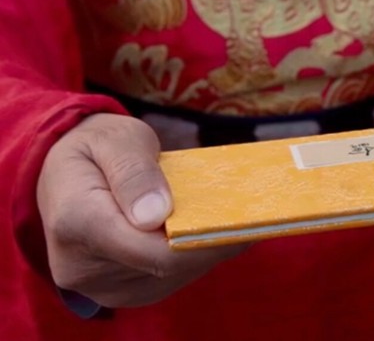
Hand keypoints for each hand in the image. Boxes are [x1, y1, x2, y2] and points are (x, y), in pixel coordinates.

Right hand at [37, 114, 247, 307]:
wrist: (65, 174)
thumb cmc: (96, 148)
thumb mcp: (115, 139)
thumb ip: (134, 172)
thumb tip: (155, 215)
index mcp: (76, 222)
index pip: (151, 250)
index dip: (201, 240)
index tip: (240, 219)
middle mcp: (81, 266)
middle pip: (167, 267)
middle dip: (210, 241)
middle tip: (251, 213)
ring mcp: (99, 286)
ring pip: (172, 277)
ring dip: (205, 250)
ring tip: (232, 217)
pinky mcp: (119, 290)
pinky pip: (167, 280)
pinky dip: (193, 257)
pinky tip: (211, 231)